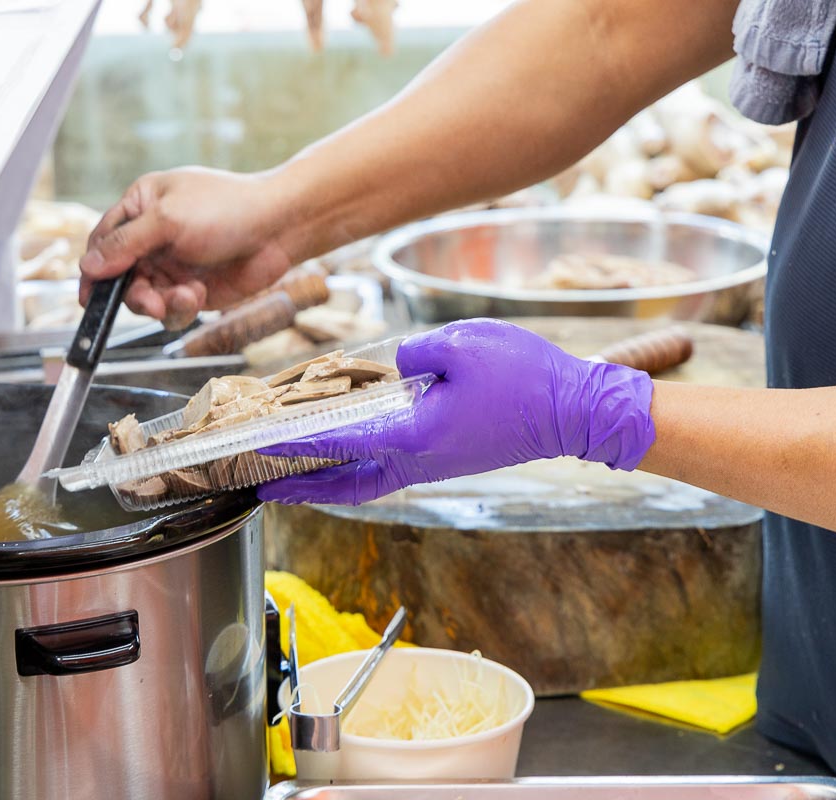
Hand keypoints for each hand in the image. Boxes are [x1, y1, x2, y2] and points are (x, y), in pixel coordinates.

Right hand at [79, 167, 296, 329]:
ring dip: (160, 303)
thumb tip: (87, 266)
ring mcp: (172, 265)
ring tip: (185, 296)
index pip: (103, 241)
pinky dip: (181, 308)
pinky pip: (171, 310)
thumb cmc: (226, 209)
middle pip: (120, 277)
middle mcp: (152, 237)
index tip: (88, 296)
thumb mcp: (168, 220)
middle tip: (150, 303)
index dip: (94, 270)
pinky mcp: (191, 289)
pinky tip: (198, 294)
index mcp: (140, 207)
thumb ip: (125, 244)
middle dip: (133, 294)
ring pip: (145, 298)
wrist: (278, 228)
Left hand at [256, 319, 655, 504]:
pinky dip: (359, 469)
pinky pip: (390, 470)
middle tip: (265, 489)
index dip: (294, 444)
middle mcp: (418, 459)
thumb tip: (394, 367)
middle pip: (346, 485)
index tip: (260, 449)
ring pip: (368, 481)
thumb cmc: (522, 376)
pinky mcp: (450, 459)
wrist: (575, 409)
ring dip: (329, 483)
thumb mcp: (461, 344)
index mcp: (413, 435)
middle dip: (302, 490)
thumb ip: (412, 354)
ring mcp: (435, 464)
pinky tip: (351, 454)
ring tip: (297, 479)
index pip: (337, 442)